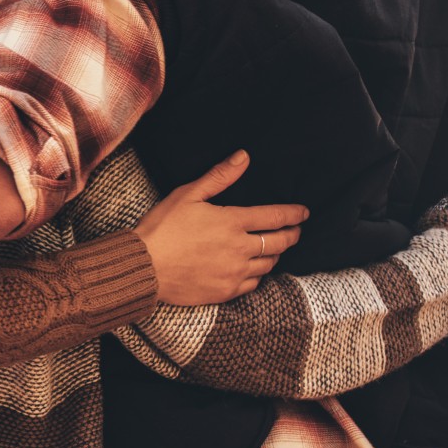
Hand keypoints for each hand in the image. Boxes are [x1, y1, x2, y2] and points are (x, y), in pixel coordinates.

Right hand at [135, 151, 307, 305]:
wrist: (144, 267)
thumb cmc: (162, 227)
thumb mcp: (187, 194)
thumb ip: (219, 176)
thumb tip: (244, 157)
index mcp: (232, 222)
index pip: (275, 217)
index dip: (294, 213)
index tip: (304, 212)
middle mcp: (240, 248)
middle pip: (279, 242)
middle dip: (292, 234)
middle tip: (296, 230)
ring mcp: (235, 272)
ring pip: (269, 263)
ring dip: (276, 254)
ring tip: (275, 247)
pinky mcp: (226, 291)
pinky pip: (254, 284)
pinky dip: (259, 274)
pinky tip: (255, 268)